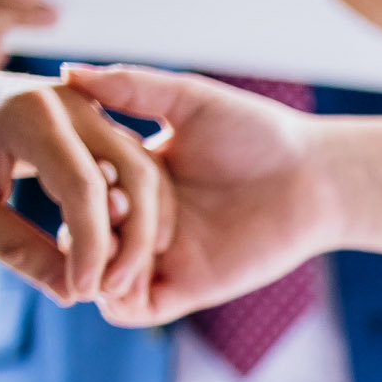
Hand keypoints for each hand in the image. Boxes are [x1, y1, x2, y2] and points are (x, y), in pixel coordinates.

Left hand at [0, 48, 165, 306]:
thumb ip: (15, 247)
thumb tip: (71, 295)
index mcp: (29, 113)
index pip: (85, 188)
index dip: (92, 248)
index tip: (83, 293)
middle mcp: (71, 102)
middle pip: (135, 175)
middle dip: (135, 241)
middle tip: (114, 293)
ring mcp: (88, 108)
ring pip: (145, 172)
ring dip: (144, 228)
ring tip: (119, 279)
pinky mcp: (93, 122)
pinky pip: (132, 168)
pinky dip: (136, 211)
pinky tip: (120, 252)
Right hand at [60, 64, 340, 325]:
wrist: (314, 179)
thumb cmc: (260, 134)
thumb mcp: (188, 100)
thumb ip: (130, 87)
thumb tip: (66, 71)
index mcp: (137, 175)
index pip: (77, 187)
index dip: (68, 182)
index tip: (81, 168)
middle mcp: (144, 218)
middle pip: (83, 233)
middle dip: (78, 225)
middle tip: (104, 207)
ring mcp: (164, 257)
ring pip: (100, 275)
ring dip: (93, 262)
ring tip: (112, 238)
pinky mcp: (187, 289)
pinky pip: (132, 309)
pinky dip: (115, 298)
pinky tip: (122, 273)